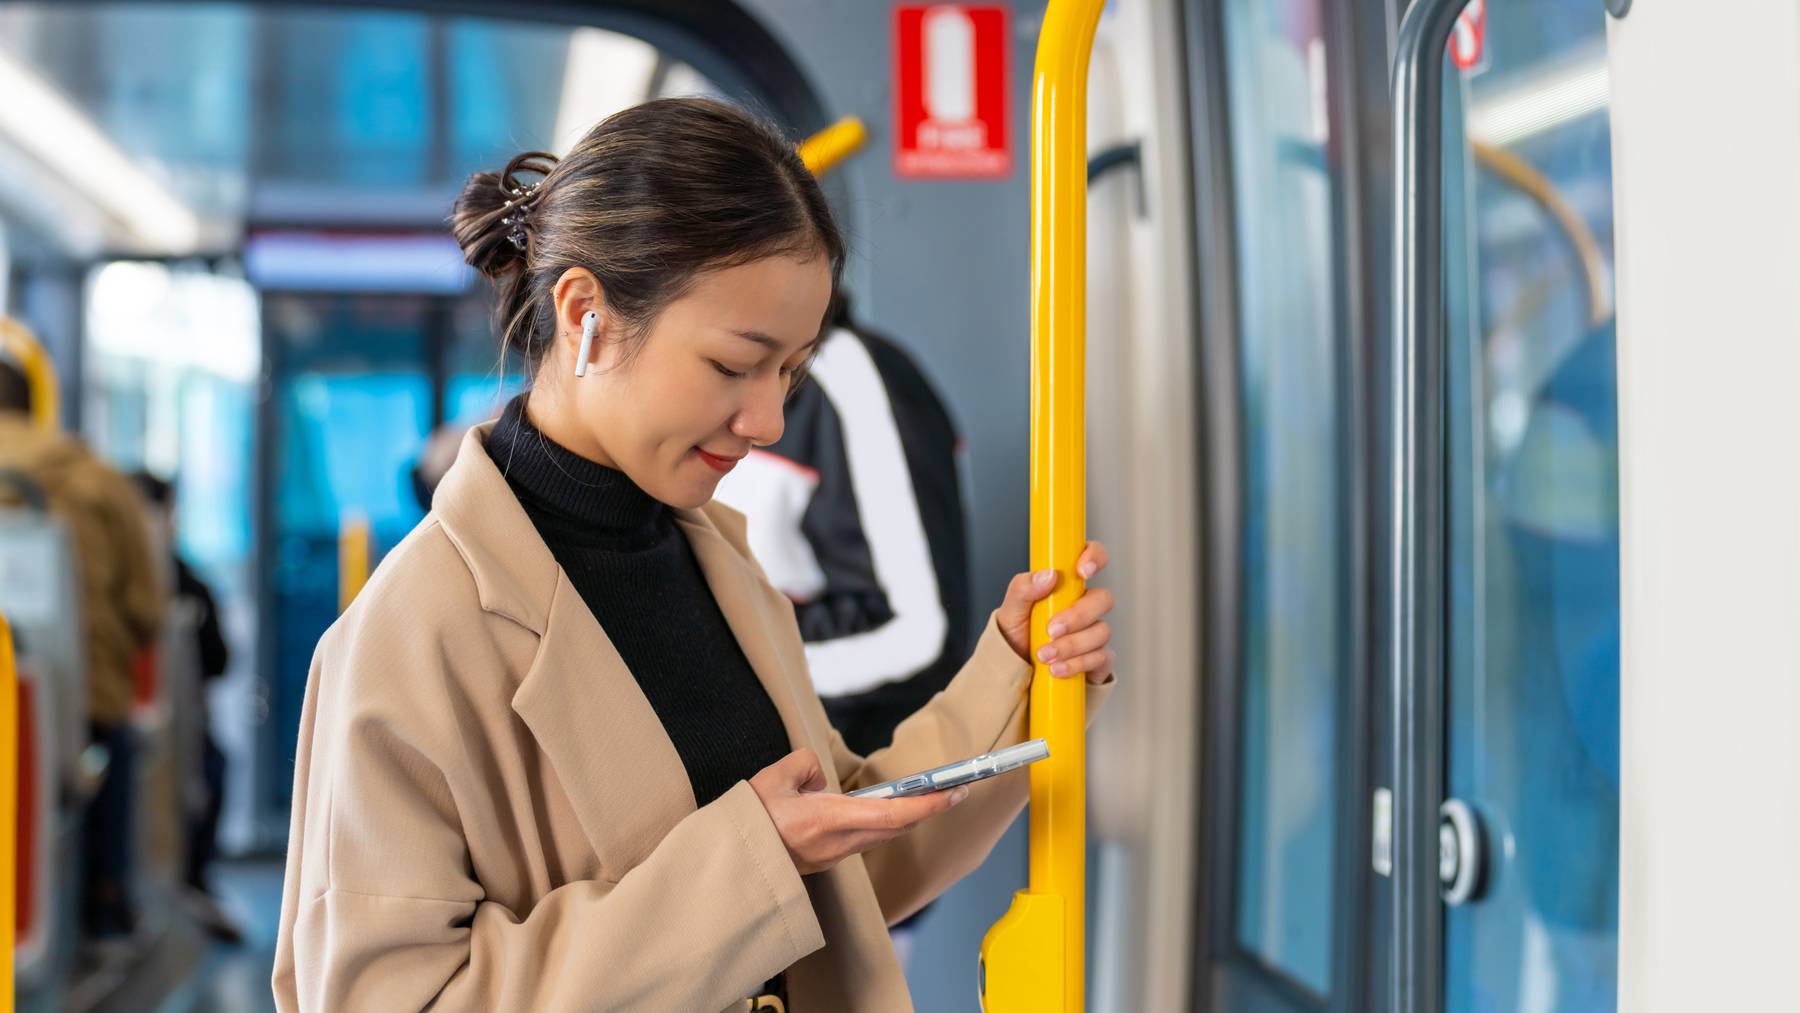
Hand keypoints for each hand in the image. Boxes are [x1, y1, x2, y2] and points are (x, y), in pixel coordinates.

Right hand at [749, 749, 967, 875]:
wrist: (731, 863)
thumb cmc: (750, 822)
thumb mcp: (775, 776)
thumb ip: (806, 765)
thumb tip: (820, 780)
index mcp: (830, 819)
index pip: (893, 813)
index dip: (929, 804)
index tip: (955, 792)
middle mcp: (839, 842)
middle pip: (896, 827)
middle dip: (927, 809)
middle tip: (953, 791)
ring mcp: (833, 856)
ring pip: (881, 835)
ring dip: (905, 817)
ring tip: (924, 798)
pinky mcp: (826, 860)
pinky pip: (864, 839)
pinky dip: (881, 824)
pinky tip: (882, 811)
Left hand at [995, 541, 1115, 684]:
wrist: (1017, 670)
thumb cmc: (1018, 633)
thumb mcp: (1011, 610)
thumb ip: (1024, 588)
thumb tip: (1048, 575)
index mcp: (1067, 585)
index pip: (1092, 558)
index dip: (1095, 557)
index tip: (1082, 571)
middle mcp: (1086, 606)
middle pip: (1103, 599)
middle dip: (1077, 616)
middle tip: (1051, 629)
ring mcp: (1094, 632)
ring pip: (1101, 632)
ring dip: (1071, 645)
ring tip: (1044, 655)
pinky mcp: (1098, 659)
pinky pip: (1100, 658)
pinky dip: (1076, 664)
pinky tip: (1057, 669)